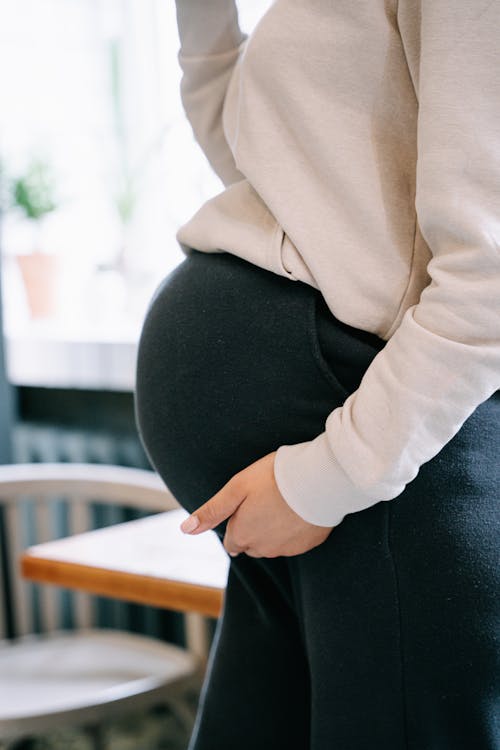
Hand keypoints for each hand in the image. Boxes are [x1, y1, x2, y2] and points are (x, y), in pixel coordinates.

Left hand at [179, 451, 333, 557]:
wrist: (318, 479)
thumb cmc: (274, 478)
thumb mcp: (236, 488)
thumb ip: (211, 511)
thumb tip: (185, 530)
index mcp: (243, 535)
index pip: (232, 542)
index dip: (237, 523)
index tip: (247, 505)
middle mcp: (263, 548)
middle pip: (251, 545)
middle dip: (253, 529)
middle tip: (264, 501)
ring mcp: (287, 549)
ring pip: (272, 546)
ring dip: (272, 531)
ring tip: (281, 504)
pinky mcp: (309, 544)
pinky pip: (295, 542)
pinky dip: (294, 530)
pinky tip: (298, 511)